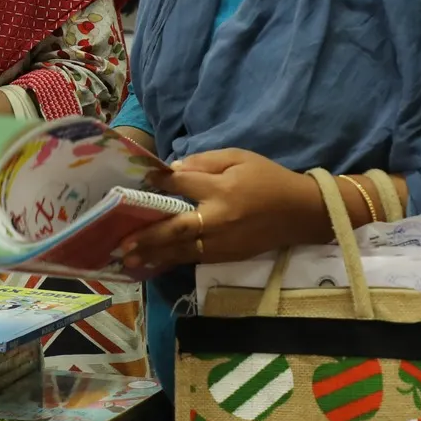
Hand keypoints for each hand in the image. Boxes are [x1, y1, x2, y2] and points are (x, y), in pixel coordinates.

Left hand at [118, 148, 327, 272]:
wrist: (300, 212)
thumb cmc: (268, 178)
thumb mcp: (239, 157)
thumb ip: (206, 162)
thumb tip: (174, 170)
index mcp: (223, 190)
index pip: (183, 186)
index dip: (158, 183)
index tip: (136, 183)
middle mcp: (219, 219)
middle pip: (178, 229)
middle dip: (148, 237)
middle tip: (120, 243)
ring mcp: (223, 242)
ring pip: (183, 251)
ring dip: (154, 255)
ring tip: (126, 260)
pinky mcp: (227, 256)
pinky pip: (194, 259)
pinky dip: (172, 261)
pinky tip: (153, 263)